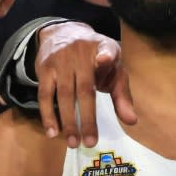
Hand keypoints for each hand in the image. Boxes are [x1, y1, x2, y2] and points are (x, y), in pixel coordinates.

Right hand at [35, 22, 135, 147]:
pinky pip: (44, 94)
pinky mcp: (45, 68)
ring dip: (68, 121)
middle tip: (90, 142)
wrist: (64, 33)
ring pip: (63, 94)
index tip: (105, 60)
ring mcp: (61, 60)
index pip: (107, 50)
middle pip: (84, 88)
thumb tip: (131, 122)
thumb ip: (122, 95)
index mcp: (105, 48)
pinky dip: (48, 114)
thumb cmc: (95, 57)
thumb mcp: (114, 69)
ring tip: (73, 142)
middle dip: (87, 117)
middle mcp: (81, 52)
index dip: (106, 56)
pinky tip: (53, 132)